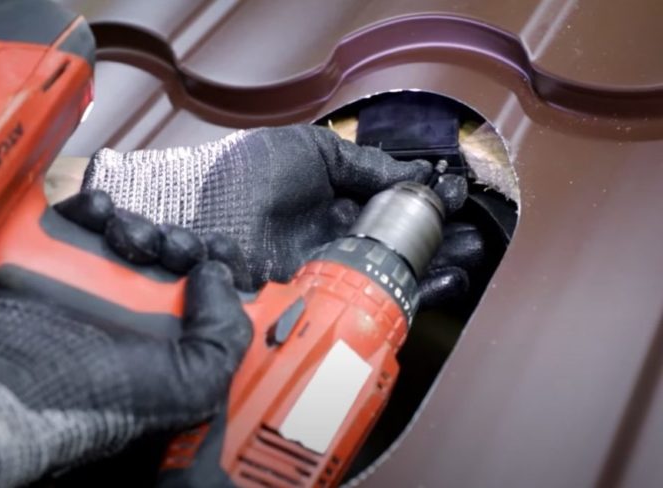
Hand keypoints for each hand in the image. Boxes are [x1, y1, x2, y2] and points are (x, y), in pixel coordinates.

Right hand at [0, 191, 251, 487]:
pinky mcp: (52, 259)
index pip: (210, 298)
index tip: (226, 251)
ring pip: (132, 235)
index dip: (223, 269)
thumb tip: (218, 278)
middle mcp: (133, 315)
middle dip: (180, 244)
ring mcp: (91, 286)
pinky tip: (99, 213)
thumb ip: (224, 335)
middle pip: (173, 259)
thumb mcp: (190, 385)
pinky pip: (80, 218)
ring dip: (138, 227)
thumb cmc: (97, 396)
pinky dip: (93, 207)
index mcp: (169, 346)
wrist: (2, 383)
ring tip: (130, 239)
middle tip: (174, 249)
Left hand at [82, 124, 476, 306]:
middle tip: (470, 244)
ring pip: (384, 277)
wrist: (198, 211)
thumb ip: (362, 165)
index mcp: (330, 202)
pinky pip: (360, 301)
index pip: (389, 210)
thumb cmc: (244, 174)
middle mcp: (330, 239)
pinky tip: (428, 287)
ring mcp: (322, 271)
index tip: (453, 208)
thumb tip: (410, 173)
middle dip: (434, 247)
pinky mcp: (311, 300)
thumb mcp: (311, 153)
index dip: (423, 210)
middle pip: (394, 248)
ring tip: (461, 264)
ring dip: (426, 272)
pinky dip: (397, 298)